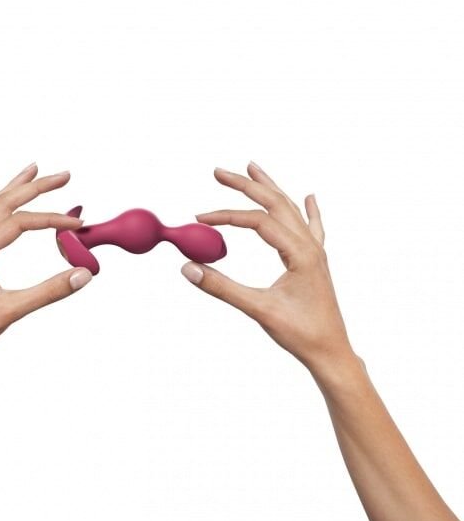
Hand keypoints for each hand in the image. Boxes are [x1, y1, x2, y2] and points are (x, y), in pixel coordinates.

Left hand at [0, 162, 91, 374]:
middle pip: (5, 203)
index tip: (77, 224)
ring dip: (13, 188)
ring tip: (31, 170)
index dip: (52, 220)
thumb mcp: (11, 311)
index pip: (20, 223)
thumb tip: (83, 275)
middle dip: (36, 186)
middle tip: (63, 176)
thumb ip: (49, 291)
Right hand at [181, 162, 355, 377]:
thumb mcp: (258, 310)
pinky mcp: (315, 262)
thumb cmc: (301, 333)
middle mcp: (309, 245)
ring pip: (290, 209)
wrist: (331, 352)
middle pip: (275, 203)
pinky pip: (312, 227)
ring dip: (269, 188)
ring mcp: (314, 252)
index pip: (258, 222)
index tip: (200, 219)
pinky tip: (310, 198)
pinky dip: (307, 210)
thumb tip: (189, 268)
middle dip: (246, 185)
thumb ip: (222, 287)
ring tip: (253, 168)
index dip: (226, 217)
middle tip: (219, 172)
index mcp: (301, 252)